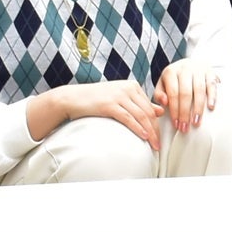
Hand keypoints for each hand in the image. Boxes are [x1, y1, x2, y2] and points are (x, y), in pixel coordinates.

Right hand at [31, 78, 163, 153]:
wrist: (72, 98)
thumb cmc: (96, 100)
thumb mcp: (120, 98)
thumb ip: (138, 103)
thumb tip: (160, 111)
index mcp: (133, 86)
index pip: (150, 107)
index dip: (157, 123)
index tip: (159, 137)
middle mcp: (128, 88)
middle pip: (148, 112)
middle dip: (155, 130)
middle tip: (159, 144)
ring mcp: (119, 95)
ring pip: (141, 116)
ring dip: (150, 132)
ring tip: (154, 145)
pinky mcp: (109, 104)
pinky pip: (128, 118)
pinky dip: (138, 128)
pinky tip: (144, 137)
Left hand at [155, 59, 220, 133]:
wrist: (190, 64)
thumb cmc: (175, 78)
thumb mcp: (163, 83)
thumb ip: (159, 94)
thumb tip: (164, 102)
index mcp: (171, 71)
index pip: (172, 93)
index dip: (174, 110)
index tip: (176, 123)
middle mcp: (185, 69)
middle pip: (186, 93)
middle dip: (185, 113)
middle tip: (185, 127)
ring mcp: (199, 70)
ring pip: (199, 90)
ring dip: (198, 108)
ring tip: (196, 122)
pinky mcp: (210, 72)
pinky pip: (212, 85)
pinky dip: (212, 97)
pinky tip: (210, 108)